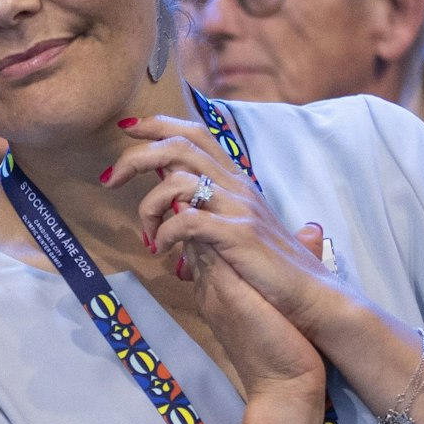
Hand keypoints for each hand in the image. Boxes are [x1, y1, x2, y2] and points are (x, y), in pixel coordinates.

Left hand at [104, 115, 328, 400]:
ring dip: (148, 206)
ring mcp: (239, 209)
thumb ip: (208, 220)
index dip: (159, 125)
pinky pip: (186, 220)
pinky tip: (159, 250)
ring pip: (178, 180)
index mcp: (237, 183)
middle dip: (137, 155)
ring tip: (144, 235)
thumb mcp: (237, 237)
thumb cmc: (275, 273)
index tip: (126, 130)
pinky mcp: (238, 235)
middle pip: (180, 146)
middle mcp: (238, 187)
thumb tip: (177, 216)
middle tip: (109, 177)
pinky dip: (163, 232)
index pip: (196, 136)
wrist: (314, 298)